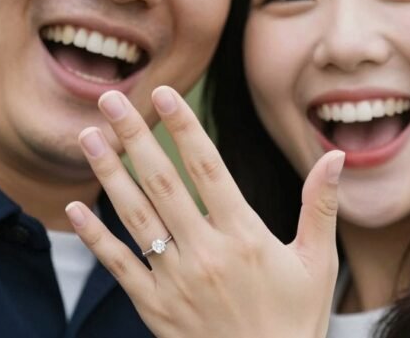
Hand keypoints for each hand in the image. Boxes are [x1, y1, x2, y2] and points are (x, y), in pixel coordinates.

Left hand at [65, 86, 344, 337]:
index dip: (183, 127)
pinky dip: (95, 237)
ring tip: (88, 137)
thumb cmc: (297, 318)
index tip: (163, 94)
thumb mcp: (317, 262)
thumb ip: (320, 206)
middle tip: (111, 99)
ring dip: (109, 174)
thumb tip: (335, 156)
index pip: (207, 168)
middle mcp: (206, 253)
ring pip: (135, 218)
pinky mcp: (154, 307)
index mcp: (245, 236)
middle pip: (163, 183)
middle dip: (134, 137)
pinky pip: (118, 265)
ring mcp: (175, 280)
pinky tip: (74, 208)